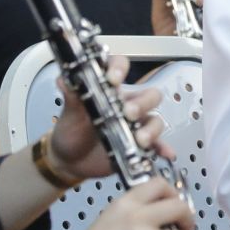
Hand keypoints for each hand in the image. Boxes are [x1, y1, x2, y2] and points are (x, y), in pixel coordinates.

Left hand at [46, 58, 173, 181]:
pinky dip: (162, 148)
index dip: (119, 69)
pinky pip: (156, 145)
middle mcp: (126, 104)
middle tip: (129, 113)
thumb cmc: (70, 131)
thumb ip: (71, 97)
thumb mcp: (69, 114)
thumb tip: (64, 79)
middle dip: (143, 102)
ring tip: (140, 139)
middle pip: (148, 94)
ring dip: (151, 128)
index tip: (113, 79)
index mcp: (110, 91)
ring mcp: (135, 125)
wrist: (69, 161)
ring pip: (155, 119)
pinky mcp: (138, 145)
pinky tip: (165, 153)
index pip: (120, 68)